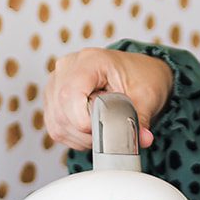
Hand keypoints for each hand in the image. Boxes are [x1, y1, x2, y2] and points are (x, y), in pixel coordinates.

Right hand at [42, 47, 173, 150]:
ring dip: (80, 138)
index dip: (84, 120)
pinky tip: (91, 130)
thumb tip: (143, 139)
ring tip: (103, 129)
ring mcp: (56, 83)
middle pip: (61, 112)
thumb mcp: (147, 96)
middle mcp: (67, 68)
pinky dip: (74, 137)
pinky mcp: (53, 98)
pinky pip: (55, 127)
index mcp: (90, 61)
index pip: (70, 94)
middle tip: (109, 132)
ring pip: (57, 123)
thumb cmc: (141, 77)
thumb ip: (141, 119)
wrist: (139, 73)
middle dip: (86, 133)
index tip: (104, 129)